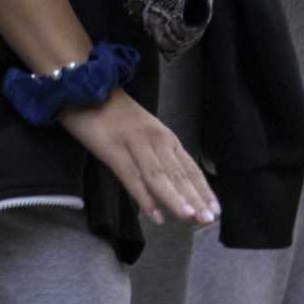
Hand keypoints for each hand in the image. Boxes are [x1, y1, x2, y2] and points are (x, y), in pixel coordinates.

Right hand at [58, 90, 218, 227]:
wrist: (87, 84)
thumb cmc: (114, 112)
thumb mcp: (142, 131)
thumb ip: (156, 155)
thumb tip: (171, 185)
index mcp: (164, 136)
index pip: (189, 167)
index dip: (203, 189)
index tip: (216, 210)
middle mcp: (155, 139)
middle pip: (178, 173)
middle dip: (195, 197)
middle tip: (209, 219)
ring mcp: (134, 143)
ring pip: (159, 175)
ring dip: (175, 197)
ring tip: (189, 217)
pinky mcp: (112, 148)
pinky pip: (131, 176)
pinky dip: (144, 196)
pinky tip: (154, 214)